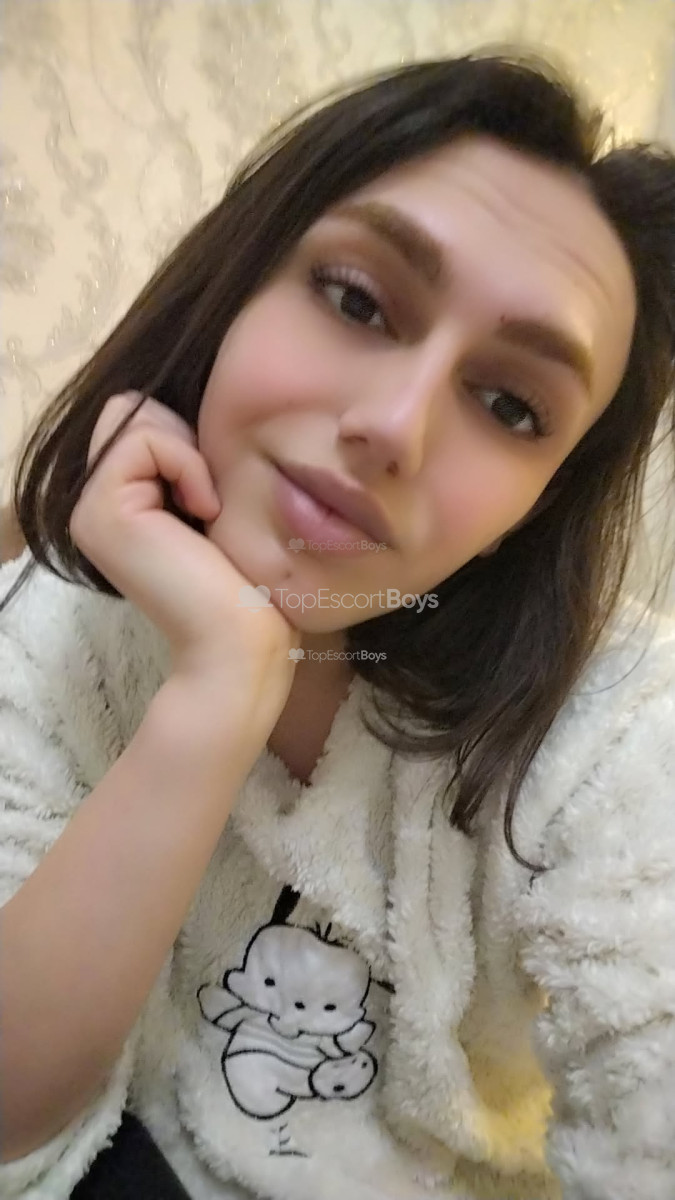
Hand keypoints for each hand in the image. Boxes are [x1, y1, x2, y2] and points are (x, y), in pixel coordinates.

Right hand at [70, 392, 298, 723]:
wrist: (240, 638)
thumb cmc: (244, 578)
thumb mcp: (212, 501)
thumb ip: (186, 460)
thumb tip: (192, 416)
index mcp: (117, 503)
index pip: (138, 419)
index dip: (185, 436)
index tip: (213, 494)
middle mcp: (92, 505)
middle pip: (129, 409)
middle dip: (181, 436)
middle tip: (208, 496)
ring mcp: (90, 509)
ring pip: (133, 417)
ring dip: (186, 451)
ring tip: (205, 506)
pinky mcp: (101, 511)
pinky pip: (143, 439)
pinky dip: (185, 463)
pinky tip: (203, 511)